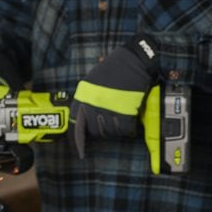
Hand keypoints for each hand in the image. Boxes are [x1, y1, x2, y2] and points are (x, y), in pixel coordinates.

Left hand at [70, 34, 158, 157]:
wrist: (134, 60)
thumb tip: (83, 114)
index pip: (76, 125)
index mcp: (83, 97)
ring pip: (109, 131)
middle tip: (109, 125)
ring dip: (115, 130)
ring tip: (121, 122)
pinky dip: (128, 129)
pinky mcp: (124, 111)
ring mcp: (108, 109)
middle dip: (101, 131)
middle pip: (94, 130)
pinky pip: (124, 128)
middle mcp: (93, 105)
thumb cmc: (114, 67)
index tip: (79, 151)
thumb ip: (87, 97)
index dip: (77, 140)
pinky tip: (130, 124)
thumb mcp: (93, 80)